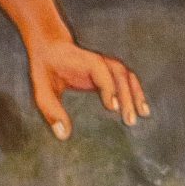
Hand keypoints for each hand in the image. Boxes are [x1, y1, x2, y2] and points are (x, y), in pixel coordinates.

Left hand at [26, 35, 148, 139]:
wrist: (51, 49)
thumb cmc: (46, 71)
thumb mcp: (42, 91)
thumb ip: (52, 111)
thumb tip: (63, 135)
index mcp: (83, 62)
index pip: (100, 72)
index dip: (108, 88)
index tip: (113, 107)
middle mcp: (99, 61)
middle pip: (119, 75)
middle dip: (126, 97)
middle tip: (129, 120)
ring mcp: (107, 64)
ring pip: (127, 77)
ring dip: (136, 95)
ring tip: (142, 115)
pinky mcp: (110, 71)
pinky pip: (128, 80)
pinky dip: (136, 93)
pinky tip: (142, 109)